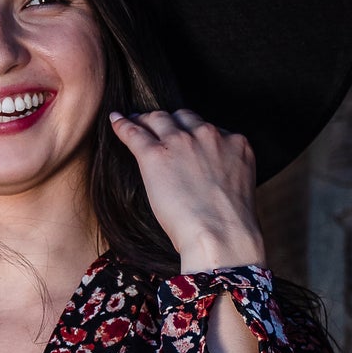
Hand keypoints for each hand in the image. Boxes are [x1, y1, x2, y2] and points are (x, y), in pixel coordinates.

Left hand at [109, 108, 264, 272]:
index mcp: (235, 143)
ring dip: (147, 120)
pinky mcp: (156, 154)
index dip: (192, 132)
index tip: (184, 138)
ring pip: (159, 119)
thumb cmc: (228, 225)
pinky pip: (134, 132)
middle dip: (170, 122)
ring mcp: (182, 142)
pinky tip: (115, 121)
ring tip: (136, 122)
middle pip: (183, 117)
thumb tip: (206, 177)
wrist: (219, 235)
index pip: (208, 128)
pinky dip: (122, 125)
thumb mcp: (236, 186)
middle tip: (157, 127)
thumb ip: (223, 171)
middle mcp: (210, 135)